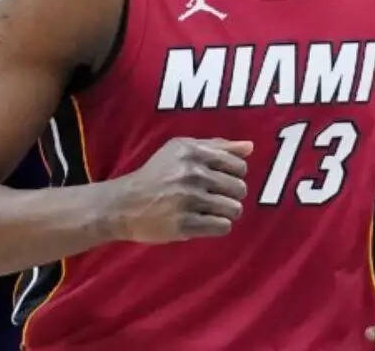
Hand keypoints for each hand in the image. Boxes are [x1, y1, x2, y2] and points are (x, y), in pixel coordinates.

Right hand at [110, 137, 251, 243]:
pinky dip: (218, 226)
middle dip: (231, 195)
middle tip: (215, 198)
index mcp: (193, 152)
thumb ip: (217, 146)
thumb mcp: (181, 150)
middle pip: (239, 189)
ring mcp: (188, 200)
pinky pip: (222, 227)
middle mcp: (192, 174)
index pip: (238, 166)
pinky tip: (205, 222)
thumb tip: (250, 147)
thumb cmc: (157, 174)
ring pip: (234, 209)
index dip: (235, 176)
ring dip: (226, 212)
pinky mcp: (185, 225)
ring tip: (211, 211)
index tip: (222, 181)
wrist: (124, 204)